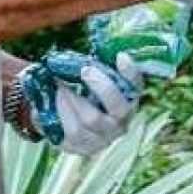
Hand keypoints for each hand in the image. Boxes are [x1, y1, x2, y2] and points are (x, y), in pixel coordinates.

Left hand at [21, 52, 142, 156]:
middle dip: (102, 87)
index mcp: (128, 100)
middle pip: (119, 108)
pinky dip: (62, 111)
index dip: (131, 73)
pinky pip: (72, 131)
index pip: (136, 86)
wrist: (60, 122)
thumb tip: (87, 45)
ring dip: (73, 98)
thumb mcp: (90, 78)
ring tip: (60, 86)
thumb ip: (95, 66)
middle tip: (85, 69)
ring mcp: (103, 138)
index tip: (120, 56)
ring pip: (91, 119)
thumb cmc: (80, 93)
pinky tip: (56, 100)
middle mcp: (121, 122)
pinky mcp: (83, 148)